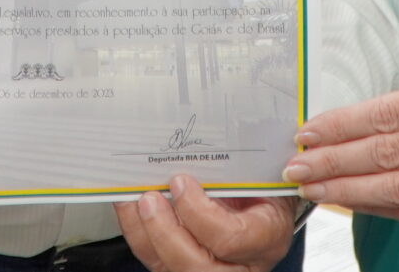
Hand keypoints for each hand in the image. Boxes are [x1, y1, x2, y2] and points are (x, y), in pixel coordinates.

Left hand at [114, 175, 297, 270]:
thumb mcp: (266, 176)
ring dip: (145, 233)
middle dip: (165, 231)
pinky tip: (130, 208)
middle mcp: (239, 264)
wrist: (268, 211)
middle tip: (150, 198)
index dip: (198, 213)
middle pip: (195, 265)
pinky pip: (156, 260)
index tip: (181, 181)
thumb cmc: (267, 191)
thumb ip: (245, 167)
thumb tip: (213, 139)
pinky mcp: (184, 267)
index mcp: (266, 238)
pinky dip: (138, 233)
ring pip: (170, 268)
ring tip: (134, 201)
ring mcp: (212, 270)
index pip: (230, 239)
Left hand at [285, 69, 398, 224]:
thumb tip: (333, 131)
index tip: (307, 134)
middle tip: (298, 167)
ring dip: (351, 190)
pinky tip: (352, 201)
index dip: (343, 126)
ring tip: (316, 188)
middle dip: (337, 161)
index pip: (390, 113)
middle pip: (392, 152)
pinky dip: (381, 207)